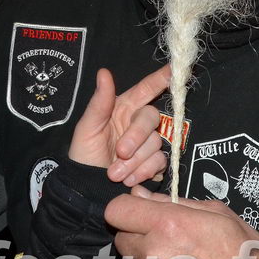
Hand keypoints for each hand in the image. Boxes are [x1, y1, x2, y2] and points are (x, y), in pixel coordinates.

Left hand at [69, 66, 169, 185]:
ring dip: (134, 161)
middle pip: (152, 118)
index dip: (161, 78)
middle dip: (136, 136)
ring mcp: (147, 144)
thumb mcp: (86, 128)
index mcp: (123, 108)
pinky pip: (160, 162)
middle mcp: (138, 123)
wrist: (88, 189)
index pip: (146, 89)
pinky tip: (128, 179)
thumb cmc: (84, 156)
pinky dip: (143, 171)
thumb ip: (99, 102)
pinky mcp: (154, 163)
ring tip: (115, 173)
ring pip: (156, 143)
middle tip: (120, 152)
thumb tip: (104, 72)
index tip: (174, 69)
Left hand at [105, 188, 258, 258]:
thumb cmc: (246, 255)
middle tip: (169, 242)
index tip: (141, 213)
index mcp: (169, 225)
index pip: (117, 210)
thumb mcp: (219, 214)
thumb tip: (140, 194)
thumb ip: (174, 202)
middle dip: (139, 236)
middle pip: (121, 239)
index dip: (129, 209)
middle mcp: (153, 256)